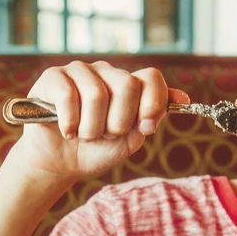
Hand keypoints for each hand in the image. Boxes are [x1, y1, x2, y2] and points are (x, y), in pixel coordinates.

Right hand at [13, 60, 167, 182]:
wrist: (59, 164)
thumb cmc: (95, 150)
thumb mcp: (129, 139)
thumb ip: (150, 118)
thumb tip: (183, 99)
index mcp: (128, 84)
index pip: (151, 78)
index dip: (153, 103)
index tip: (145, 128)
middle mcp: (106, 72)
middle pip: (127, 85)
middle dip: (118, 122)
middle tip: (105, 135)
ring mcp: (79, 71)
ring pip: (96, 94)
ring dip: (91, 128)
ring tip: (83, 135)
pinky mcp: (53, 77)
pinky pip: (68, 95)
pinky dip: (69, 123)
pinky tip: (66, 131)